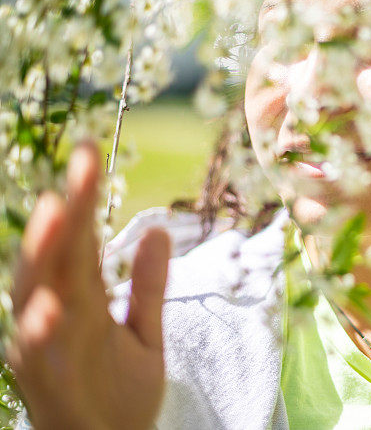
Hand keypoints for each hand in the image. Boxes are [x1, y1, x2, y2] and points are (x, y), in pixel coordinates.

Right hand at [6, 141, 170, 429]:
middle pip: (62, 254)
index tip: (91, 149)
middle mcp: (57, 315)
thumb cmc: (117, 391)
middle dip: (72, 207)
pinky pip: (42, 354)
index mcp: (80, 299)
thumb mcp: (144, 332)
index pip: (82, 238)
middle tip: (84, 158)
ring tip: (61, 210)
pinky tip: (51, 304)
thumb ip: (148, 285)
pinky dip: (42, 329)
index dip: (87, 196)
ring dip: (46, 253)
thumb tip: (158, 229)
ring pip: (40, 294)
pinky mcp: (50, 384)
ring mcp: (49, 348)